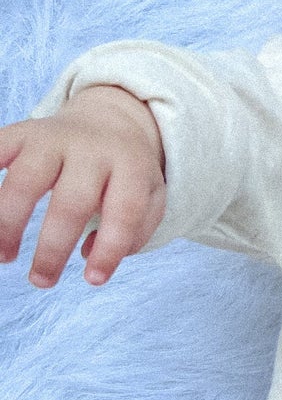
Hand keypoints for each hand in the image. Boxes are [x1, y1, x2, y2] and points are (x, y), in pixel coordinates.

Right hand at [0, 86, 166, 287]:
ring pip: (24, 181)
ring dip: (8, 224)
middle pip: (71, 202)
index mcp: (130, 166)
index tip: (93, 281)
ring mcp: (53, 138)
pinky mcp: (22, 133)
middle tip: (41, 282)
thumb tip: (90, 255)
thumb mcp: (150, 196)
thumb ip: (136, 232)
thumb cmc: (127, 172)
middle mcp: (91, 150)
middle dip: (53, 249)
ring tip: (4, 257)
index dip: (110, 249)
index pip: (125, 211)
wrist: (109, 118)